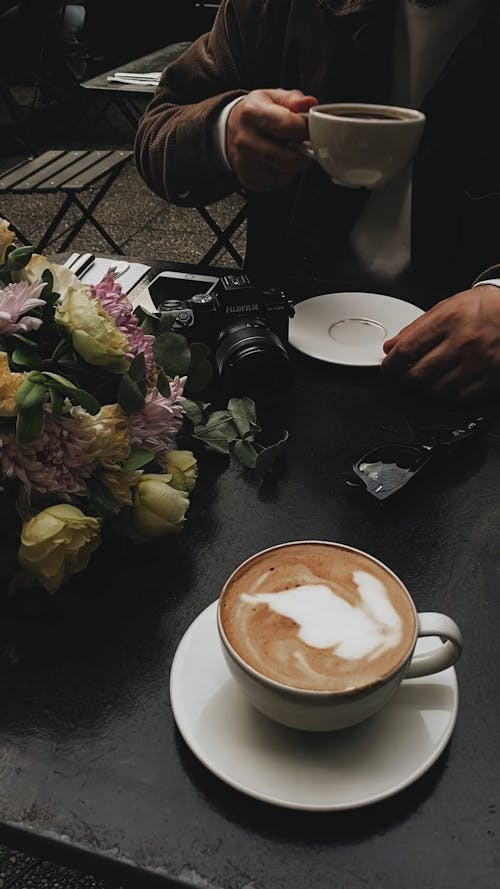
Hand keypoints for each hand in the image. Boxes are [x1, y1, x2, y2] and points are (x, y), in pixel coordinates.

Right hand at [226, 88, 316, 190]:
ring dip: (295, 164)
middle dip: (304, 152)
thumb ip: (293, 99)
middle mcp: (245, 141)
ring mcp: (245, 164)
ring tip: (288, 150)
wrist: (229, 130)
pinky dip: (284, 174)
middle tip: (304, 143)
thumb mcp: (272, 97)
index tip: (312, 129)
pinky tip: (277, 162)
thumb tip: (310, 103)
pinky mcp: (249, 180)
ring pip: (286, 173)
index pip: (288, 126)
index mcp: (251, 114)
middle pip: (288, 158)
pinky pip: (278, 182)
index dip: (306, 130)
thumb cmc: (255, 113)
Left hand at [381, 285, 499, 401]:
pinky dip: (446, 394)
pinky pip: (457, 397)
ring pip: (435, 390)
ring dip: (425, 387)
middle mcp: (463, 341)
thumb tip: (390, 348)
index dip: (390, 364)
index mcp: (449, 319)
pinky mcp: (489, 377)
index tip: (387, 368)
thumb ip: (414, 329)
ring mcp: (477, 362)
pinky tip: (445, 383)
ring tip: (426, 377)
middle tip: (405, 374)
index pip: (407, 350)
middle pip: (417, 374)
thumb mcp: (444, 308)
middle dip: (404, 378)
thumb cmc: (480, 308)